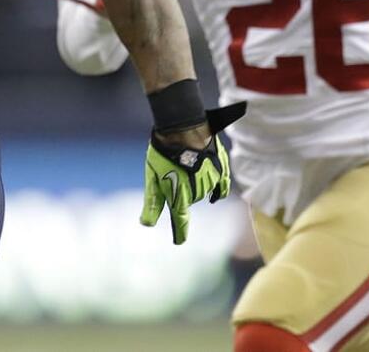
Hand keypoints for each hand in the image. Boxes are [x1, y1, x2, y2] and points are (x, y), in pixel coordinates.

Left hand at [140, 101, 244, 244]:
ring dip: (194, 185)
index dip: (180, 232)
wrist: (183, 126)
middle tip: (173, 172)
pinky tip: (215, 195)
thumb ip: (153, 202)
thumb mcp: (153, 176)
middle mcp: (197, 192)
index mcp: (180, 196)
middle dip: (181, 192)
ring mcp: (210, 181)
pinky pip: (221, 186)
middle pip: (189, 201)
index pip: (181, 221)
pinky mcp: (220, 170)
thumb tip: (147, 224)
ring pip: (202, 191)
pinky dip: (217, 191)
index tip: (179, 241)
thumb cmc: (164, 152)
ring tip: (185, 166)